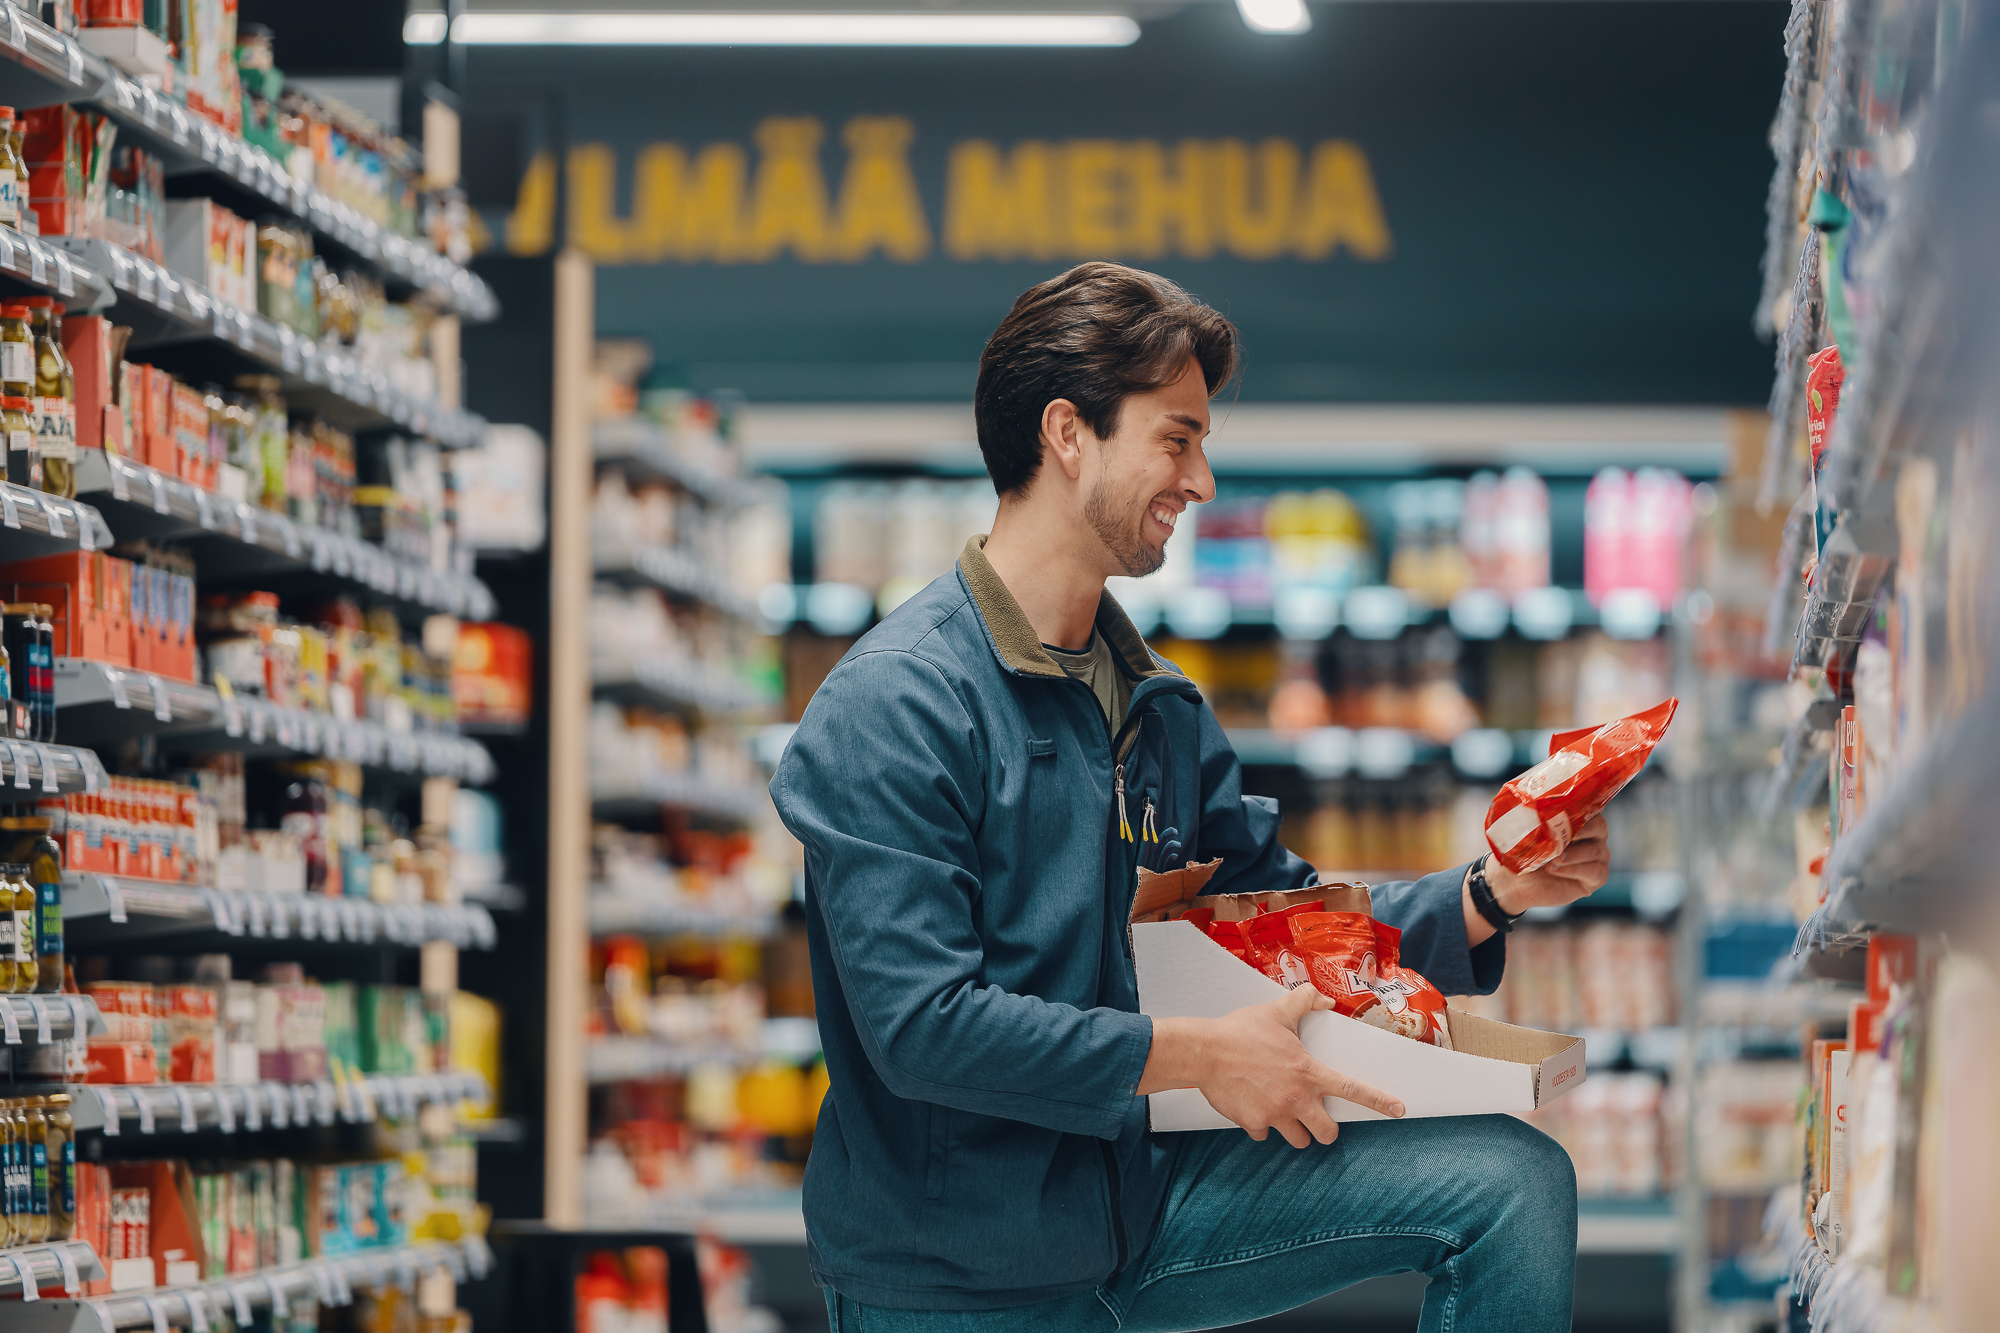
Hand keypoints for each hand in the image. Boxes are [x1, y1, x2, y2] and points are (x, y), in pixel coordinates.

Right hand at [1137, 984, 1405, 1147]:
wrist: (1203, 1051)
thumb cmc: (1240, 1031)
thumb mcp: (1276, 1011)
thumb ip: (1303, 1001)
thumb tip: (1322, 997)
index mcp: (1308, 1072)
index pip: (1352, 1089)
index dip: (1379, 1101)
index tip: (1399, 1110)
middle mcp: (1296, 1098)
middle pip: (1326, 1133)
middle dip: (1324, 1130)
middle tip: (1315, 1120)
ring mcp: (1274, 1114)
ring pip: (1297, 1139)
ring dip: (1293, 1129)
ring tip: (1281, 1112)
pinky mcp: (1253, 1123)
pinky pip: (1264, 1134)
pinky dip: (1261, 1125)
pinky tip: (1252, 1108)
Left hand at [1489, 812, 1611, 913]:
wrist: (1516, 884)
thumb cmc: (1522, 853)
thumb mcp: (1523, 832)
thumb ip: (1529, 816)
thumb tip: (1525, 798)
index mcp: (1578, 820)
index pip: (1591, 806)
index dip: (1584, 805)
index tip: (1568, 807)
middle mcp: (1593, 837)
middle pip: (1600, 826)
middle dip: (1583, 829)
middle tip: (1563, 837)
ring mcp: (1598, 857)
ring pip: (1596, 850)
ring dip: (1573, 854)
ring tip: (1553, 859)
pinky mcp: (1596, 878)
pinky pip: (1595, 871)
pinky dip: (1573, 869)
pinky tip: (1555, 870)